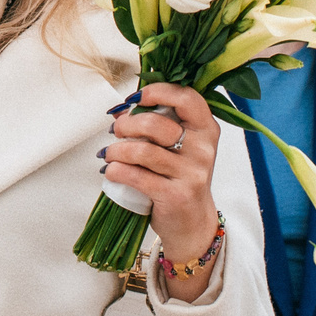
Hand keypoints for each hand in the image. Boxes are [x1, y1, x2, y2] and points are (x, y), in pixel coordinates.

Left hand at [103, 83, 220, 293]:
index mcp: (206, 129)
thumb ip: (161, 124)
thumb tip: (123, 109)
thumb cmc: (180, 178)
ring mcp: (192, 173)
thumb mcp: (181, 147)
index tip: (136, 98)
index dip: (158, 91)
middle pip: (155, 124)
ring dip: (116, 150)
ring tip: (110, 154)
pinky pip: (136, 176)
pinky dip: (116, 171)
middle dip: (126, 125)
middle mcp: (203, 149)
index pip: (186, 97)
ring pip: (142, 151)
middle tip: (116, 131)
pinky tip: (111, 171)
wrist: (192, 223)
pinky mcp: (176, 195)